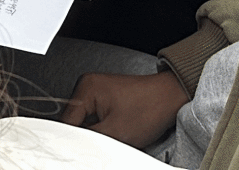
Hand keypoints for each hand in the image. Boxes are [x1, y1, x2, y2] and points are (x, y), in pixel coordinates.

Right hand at [59, 70, 187, 147]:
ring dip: (96, 134)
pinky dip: (104, 129)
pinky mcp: (107, 100)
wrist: (171, 98)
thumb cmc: (150, 108)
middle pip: (75, 122)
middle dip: (86, 136)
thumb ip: (89, 140)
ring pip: (87, 122)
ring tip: (112, 137)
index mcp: (86, 88)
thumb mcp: (115, 132)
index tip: (81, 152)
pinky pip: (97, 119)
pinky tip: (115, 133)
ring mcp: (98, 92)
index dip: (74, 140)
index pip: (67, 121)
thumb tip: (74, 148)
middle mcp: (89, 86)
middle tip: (102, 144)